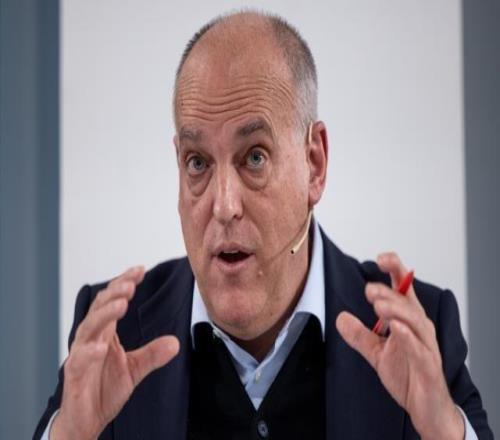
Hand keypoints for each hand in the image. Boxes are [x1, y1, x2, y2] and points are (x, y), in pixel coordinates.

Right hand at [50, 266, 179, 439]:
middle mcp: (91, 338)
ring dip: (104, 314)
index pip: (112, 301)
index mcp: (104, 332)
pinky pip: (79, 360)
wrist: (87, 419)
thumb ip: (152, 354)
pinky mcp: (74, 374)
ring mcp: (80, 355)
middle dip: (115, 292)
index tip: (140, 270)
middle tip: (132, 283)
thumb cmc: (104, 388)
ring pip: (88, 327)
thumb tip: (175, 343)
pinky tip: (100, 346)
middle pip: (100, 308)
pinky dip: (88, 352)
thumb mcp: (135, 368)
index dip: (124, 284)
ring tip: (121, 304)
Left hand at [336, 253, 463, 439]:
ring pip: (415, 320)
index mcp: (409, 320)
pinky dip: (408, 336)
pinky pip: (419, 348)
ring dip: (396, 309)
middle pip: (407, 302)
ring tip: (378, 303)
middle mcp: (420, 328)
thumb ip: (360, 334)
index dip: (396, 270)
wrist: (426, 407)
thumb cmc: (408, 375)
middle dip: (388, 292)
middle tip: (368, 290)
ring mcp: (426, 346)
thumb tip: (340, 317)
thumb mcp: (376, 353)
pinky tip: (396, 328)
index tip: (381, 258)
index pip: (404, 289)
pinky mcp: (428, 365)